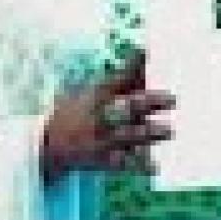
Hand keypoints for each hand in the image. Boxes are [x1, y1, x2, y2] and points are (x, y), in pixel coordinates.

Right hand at [41, 50, 174, 182]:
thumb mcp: (91, 93)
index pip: (115, 78)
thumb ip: (120, 80)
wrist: (48, 146)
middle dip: (148, 102)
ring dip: (149, 133)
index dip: (130, 66)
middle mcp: (99, 116)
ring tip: (169, 129)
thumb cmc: (76, 114)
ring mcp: (101, 139)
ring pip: (128, 135)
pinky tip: (155, 166)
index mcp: (96, 96)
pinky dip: (138, 165)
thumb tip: (143, 57)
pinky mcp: (102, 160)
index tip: (145, 53)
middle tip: (172, 98)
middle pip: (126, 107)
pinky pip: (123, 163)